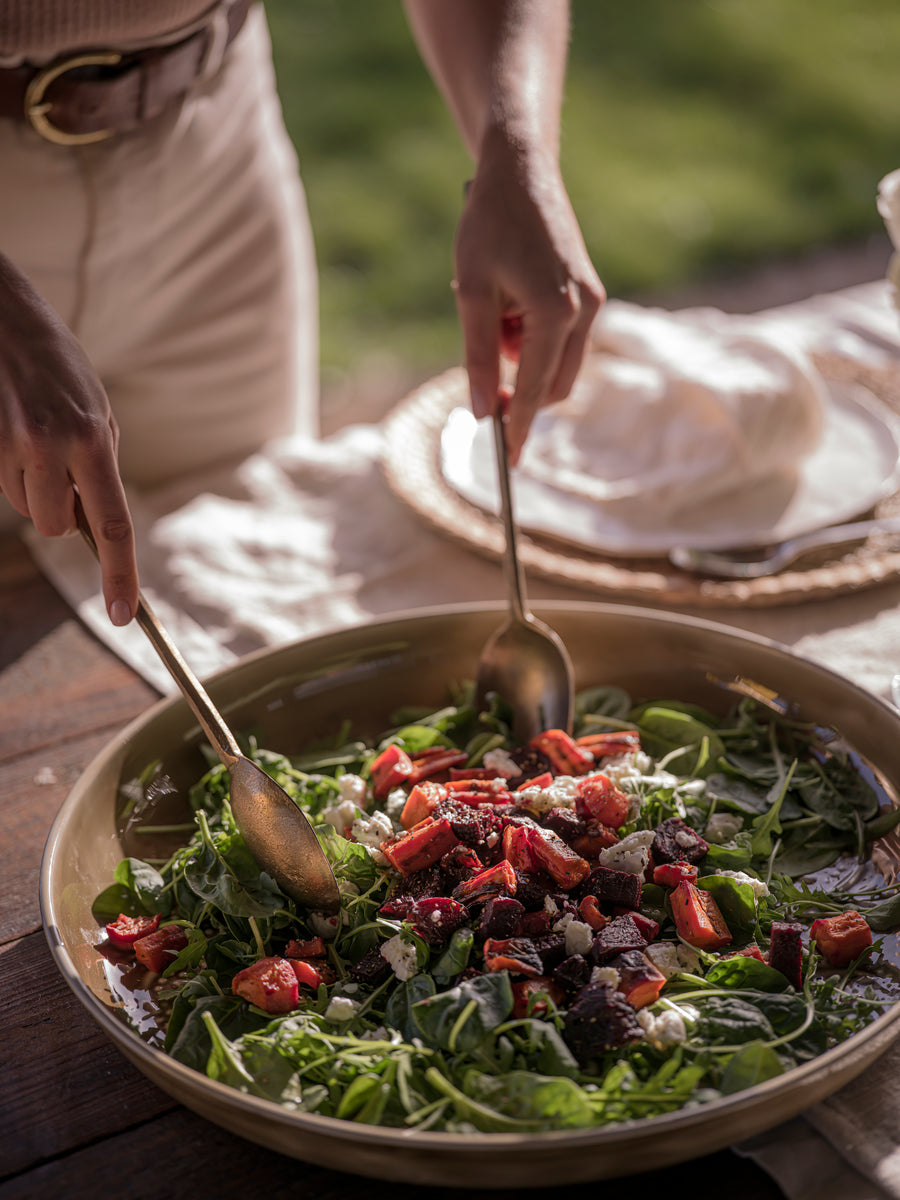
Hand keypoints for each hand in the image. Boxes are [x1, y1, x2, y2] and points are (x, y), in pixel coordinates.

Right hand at [0, 256, 137, 624]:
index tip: (125, 616)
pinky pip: (1, 483)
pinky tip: (11, 428)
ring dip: (31, 487)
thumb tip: (91, 524)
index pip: (112, 526)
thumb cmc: (56, 363)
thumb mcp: (95, 409)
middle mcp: (50, 445)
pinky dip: (9, 469)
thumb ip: (97, 465)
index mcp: (92, 438)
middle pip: (54, 526)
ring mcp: (9, 445)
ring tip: (31, 435)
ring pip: (24, 507)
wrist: (0, 314)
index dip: (119, 575)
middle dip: (58, 511)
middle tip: (58, 468)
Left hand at [453, 132, 604, 463]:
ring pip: (558, 364)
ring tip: (493, 312)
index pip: (535, 390)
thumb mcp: (470, 293)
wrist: (520, 169)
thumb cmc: (487, 224)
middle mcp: (584, 311)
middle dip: (519, 390)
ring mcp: (592, 302)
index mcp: (555, 312)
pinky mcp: (590, 293)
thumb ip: (477, 356)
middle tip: (482, 371)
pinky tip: (507, 302)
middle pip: (555, 386)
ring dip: (523, 359)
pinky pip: (562, 339)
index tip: (506, 463)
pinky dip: (532, 339)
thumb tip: (481, 410)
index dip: (517, 428)